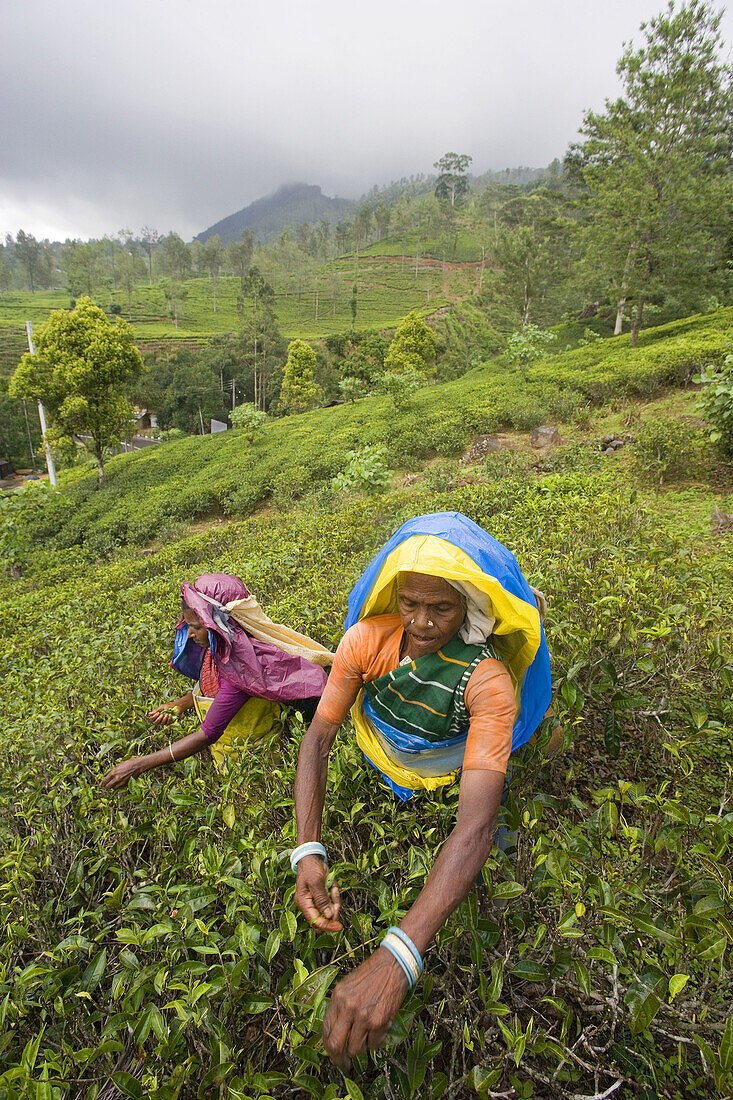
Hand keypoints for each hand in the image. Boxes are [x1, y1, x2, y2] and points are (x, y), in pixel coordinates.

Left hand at [100, 757, 149, 789]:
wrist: (138, 766)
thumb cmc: (130, 763)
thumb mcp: (120, 764)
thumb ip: (115, 769)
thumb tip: (113, 771)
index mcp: (113, 772)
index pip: (105, 780)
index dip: (101, 784)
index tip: (100, 785)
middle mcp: (117, 778)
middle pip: (108, 786)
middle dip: (106, 786)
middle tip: (106, 786)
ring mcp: (121, 782)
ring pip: (114, 788)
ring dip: (113, 786)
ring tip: (113, 784)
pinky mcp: (126, 784)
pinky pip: (120, 787)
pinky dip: (119, 786)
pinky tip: (120, 783)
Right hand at [149, 701, 182, 725]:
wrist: (176, 706)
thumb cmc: (169, 706)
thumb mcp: (161, 707)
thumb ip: (156, 711)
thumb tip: (149, 714)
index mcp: (157, 715)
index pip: (152, 719)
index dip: (153, 717)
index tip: (157, 713)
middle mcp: (160, 719)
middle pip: (155, 723)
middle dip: (158, 719)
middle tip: (161, 714)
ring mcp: (164, 721)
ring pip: (162, 723)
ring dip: (164, 718)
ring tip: (167, 714)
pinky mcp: (169, 722)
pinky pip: (167, 722)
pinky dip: (169, 718)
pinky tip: (170, 715)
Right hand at [294, 855, 341, 931]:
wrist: (311, 857)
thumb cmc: (311, 867)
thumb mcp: (316, 881)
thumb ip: (322, 899)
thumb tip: (328, 916)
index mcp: (303, 903)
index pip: (315, 922)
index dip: (327, 926)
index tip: (339, 926)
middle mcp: (308, 905)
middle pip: (324, 919)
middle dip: (333, 910)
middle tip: (335, 894)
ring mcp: (315, 901)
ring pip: (330, 910)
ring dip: (334, 899)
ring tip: (332, 886)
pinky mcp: (321, 897)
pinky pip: (332, 901)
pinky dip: (335, 894)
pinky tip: (332, 884)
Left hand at [322, 948, 407, 1069]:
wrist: (393, 965)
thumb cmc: (371, 975)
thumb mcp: (347, 987)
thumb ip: (339, 1008)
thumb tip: (334, 1033)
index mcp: (337, 998)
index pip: (326, 1031)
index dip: (328, 1047)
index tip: (333, 1053)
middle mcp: (348, 1008)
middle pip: (335, 1046)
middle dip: (338, 1060)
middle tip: (343, 1064)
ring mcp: (364, 1016)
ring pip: (355, 1049)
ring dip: (360, 1049)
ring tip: (365, 1039)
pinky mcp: (380, 1022)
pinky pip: (373, 1045)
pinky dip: (375, 1043)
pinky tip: (377, 1030)